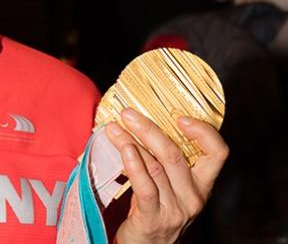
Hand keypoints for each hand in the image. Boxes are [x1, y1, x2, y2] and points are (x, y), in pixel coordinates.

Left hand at [105, 109, 227, 243]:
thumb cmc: (154, 210)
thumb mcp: (169, 186)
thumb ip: (163, 161)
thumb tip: (140, 123)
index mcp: (202, 184)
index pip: (217, 153)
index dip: (203, 132)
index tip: (180, 117)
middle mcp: (193, 196)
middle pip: (175, 154)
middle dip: (149, 128)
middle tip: (128, 113)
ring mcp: (175, 209)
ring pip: (156, 166)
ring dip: (131, 142)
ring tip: (113, 128)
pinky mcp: (154, 218)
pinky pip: (144, 187)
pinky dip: (133, 164)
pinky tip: (123, 149)